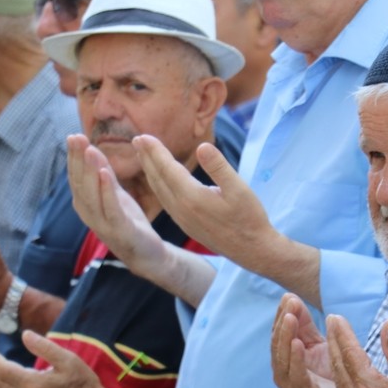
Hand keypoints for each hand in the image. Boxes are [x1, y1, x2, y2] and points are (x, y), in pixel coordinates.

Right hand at [67, 135, 165, 275]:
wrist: (146, 253)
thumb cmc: (126, 221)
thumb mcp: (113, 193)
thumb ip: (103, 174)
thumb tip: (91, 149)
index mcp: (85, 203)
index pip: (75, 177)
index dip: (73, 157)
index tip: (73, 136)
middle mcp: (89, 213)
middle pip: (80, 183)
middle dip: (78, 160)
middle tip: (76, 137)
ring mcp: (102, 223)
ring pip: (91, 195)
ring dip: (90, 171)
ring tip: (90, 150)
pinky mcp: (120, 230)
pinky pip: (111, 208)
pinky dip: (106, 190)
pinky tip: (105, 173)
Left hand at [133, 137, 276, 267]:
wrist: (251, 250)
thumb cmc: (249, 217)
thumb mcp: (239, 189)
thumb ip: (219, 167)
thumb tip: (202, 146)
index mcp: (192, 197)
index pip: (168, 169)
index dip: (155, 152)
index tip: (143, 136)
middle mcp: (181, 208)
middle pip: (158, 179)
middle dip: (147, 158)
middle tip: (136, 140)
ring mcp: (182, 218)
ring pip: (160, 191)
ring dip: (150, 171)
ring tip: (143, 156)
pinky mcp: (186, 224)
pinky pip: (165, 200)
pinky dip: (158, 186)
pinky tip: (158, 180)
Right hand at [271, 293, 341, 387]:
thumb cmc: (334, 375)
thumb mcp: (320, 344)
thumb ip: (306, 325)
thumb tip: (291, 298)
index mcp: (288, 359)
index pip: (280, 334)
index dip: (282, 315)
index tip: (288, 297)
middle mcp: (286, 373)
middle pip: (278, 345)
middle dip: (283, 323)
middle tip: (290, 303)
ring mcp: (292, 387)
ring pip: (282, 360)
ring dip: (285, 337)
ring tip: (291, 318)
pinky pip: (297, 377)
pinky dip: (295, 359)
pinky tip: (298, 343)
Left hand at [329, 314, 387, 387]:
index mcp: (368, 387)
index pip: (350, 353)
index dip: (342, 333)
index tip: (336, 317)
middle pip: (338, 363)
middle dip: (333, 340)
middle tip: (330, 320)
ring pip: (337, 377)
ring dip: (334, 355)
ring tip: (333, 337)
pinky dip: (339, 371)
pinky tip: (341, 363)